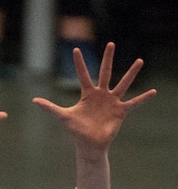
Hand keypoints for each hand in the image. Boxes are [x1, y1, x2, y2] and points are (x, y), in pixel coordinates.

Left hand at [33, 42, 155, 154]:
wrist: (89, 144)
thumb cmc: (77, 130)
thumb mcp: (63, 116)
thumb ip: (50, 108)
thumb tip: (34, 101)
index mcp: (87, 94)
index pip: (83, 74)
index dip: (79, 63)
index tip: (76, 48)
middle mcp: (101, 94)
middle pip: (105, 73)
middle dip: (108, 59)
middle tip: (111, 44)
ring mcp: (112, 101)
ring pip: (123, 84)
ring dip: (131, 74)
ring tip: (140, 61)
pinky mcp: (120, 111)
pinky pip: (134, 103)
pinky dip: (143, 98)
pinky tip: (153, 92)